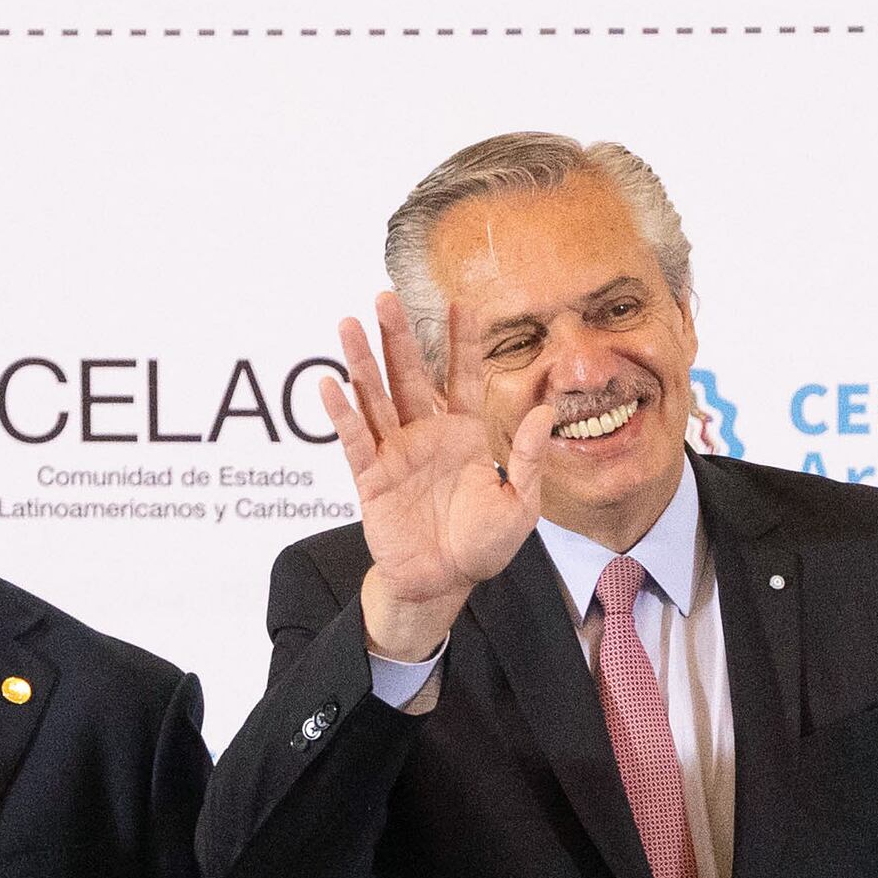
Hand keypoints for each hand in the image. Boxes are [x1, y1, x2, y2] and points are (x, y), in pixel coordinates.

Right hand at [330, 288, 551, 664]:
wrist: (445, 583)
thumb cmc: (483, 545)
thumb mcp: (519, 503)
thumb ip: (528, 458)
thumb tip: (546, 413)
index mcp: (465, 434)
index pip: (462, 377)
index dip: (461, 342)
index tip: (461, 302)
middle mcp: (427, 434)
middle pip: (409, 374)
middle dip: (397, 335)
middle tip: (384, 294)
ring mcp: (395, 453)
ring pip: (376, 397)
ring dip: (361, 360)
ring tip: (348, 322)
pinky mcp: (370, 478)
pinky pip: (354, 440)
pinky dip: (342, 412)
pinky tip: (331, 382)